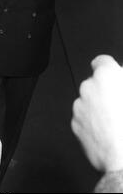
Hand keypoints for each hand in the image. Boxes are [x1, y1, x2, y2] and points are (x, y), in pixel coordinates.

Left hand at [71, 55, 122, 171]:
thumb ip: (122, 81)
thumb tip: (120, 76)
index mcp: (106, 76)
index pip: (102, 61)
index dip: (109, 69)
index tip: (113, 76)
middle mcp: (88, 87)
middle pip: (95, 84)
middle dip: (104, 92)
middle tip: (119, 105)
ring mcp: (79, 107)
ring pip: (88, 102)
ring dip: (97, 108)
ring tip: (115, 122)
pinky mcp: (75, 125)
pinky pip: (84, 119)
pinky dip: (92, 123)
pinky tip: (106, 133)